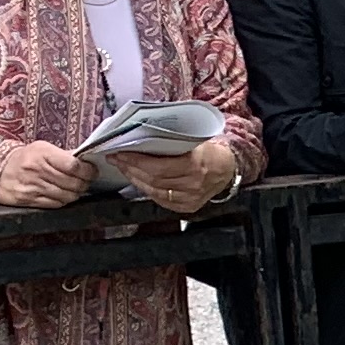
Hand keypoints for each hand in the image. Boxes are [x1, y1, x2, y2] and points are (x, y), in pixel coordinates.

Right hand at [0, 143, 90, 208]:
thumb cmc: (24, 158)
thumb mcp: (41, 149)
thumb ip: (63, 155)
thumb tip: (86, 162)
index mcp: (42, 153)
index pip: (73, 165)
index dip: (88, 170)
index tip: (92, 171)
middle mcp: (37, 170)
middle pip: (74, 183)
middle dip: (85, 183)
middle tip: (86, 180)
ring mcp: (33, 187)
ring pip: (68, 195)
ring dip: (76, 193)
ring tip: (74, 187)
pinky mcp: (30, 200)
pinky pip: (57, 204)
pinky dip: (64, 200)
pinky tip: (63, 194)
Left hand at [121, 141, 239, 214]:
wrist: (228, 168)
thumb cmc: (209, 151)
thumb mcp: (194, 140)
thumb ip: (171, 141)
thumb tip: (140, 137)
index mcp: (195, 166)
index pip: (157, 167)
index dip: (135, 161)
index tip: (120, 153)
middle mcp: (193, 185)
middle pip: (153, 180)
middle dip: (131, 169)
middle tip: (117, 159)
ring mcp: (191, 199)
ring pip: (154, 191)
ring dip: (135, 180)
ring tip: (124, 169)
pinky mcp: (188, 207)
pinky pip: (161, 201)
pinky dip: (147, 190)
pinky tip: (139, 181)